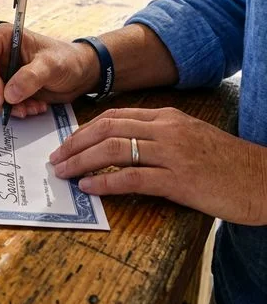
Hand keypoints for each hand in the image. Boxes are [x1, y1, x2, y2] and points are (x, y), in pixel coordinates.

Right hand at [0, 24, 98, 117]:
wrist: (79, 73)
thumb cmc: (67, 59)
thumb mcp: (51, 65)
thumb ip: (30, 77)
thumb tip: (8, 95)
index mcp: (3, 38)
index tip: (1, 98)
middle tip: (20, 109)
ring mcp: (1, 72)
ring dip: (9, 107)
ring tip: (33, 108)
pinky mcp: (7, 88)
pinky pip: (1, 104)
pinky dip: (16, 110)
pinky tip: (35, 107)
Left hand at [50, 107, 266, 225]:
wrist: (264, 180)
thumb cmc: (226, 161)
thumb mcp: (189, 136)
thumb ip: (156, 135)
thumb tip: (120, 145)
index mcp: (165, 117)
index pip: (113, 117)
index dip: (85, 129)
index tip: (67, 142)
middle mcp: (165, 129)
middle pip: (107, 129)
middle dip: (75, 143)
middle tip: (56, 158)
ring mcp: (172, 153)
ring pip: (114, 149)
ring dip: (81, 161)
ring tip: (64, 172)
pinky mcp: (179, 180)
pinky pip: (132, 178)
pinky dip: (105, 181)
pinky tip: (89, 187)